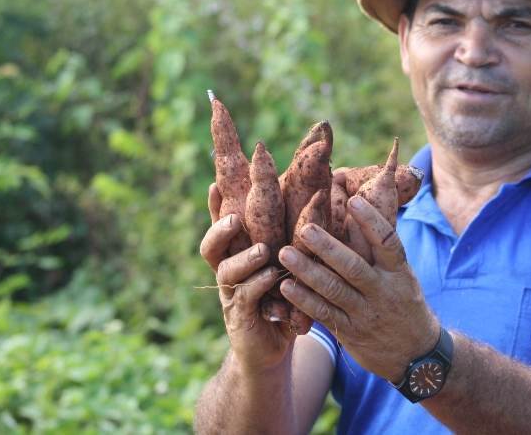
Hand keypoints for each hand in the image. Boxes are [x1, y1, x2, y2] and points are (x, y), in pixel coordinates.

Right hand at [199, 183, 295, 373]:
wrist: (274, 349)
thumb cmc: (285, 298)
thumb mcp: (289, 266)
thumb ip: (293, 239)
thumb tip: (319, 197)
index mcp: (237, 255)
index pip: (221, 226)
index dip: (215, 206)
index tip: (216, 183)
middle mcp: (229, 273)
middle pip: (211, 246)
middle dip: (219, 229)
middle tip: (234, 220)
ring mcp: (230, 296)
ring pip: (227, 271)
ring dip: (244, 259)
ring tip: (262, 250)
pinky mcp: (239, 317)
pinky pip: (244, 297)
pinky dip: (258, 285)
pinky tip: (271, 277)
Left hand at [278, 195, 439, 382]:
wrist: (417, 355)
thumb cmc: (405, 304)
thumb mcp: (403, 277)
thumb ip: (381, 253)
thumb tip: (359, 211)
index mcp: (399, 272)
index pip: (388, 242)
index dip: (371, 221)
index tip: (353, 201)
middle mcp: (384, 292)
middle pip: (354, 267)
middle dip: (328, 247)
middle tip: (305, 228)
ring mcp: (366, 314)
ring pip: (335, 290)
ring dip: (308, 272)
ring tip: (285, 254)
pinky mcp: (351, 333)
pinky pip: (325, 314)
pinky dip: (304, 300)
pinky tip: (287, 287)